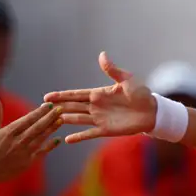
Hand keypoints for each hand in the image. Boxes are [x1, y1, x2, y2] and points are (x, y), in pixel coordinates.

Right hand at [0, 97, 60, 182]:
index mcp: (9, 132)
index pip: (27, 119)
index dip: (39, 112)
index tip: (48, 105)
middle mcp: (18, 141)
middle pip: (37, 127)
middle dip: (50, 117)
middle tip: (60, 109)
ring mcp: (24, 153)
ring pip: (41, 138)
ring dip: (52, 129)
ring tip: (61, 120)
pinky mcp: (27, 163)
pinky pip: (41, 153)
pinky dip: (50, 146)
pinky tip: (58, 140)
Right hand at [43, 52, 157, 143]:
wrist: (152, 111)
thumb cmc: (141, 93)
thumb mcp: (126, 80)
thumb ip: (112, 70)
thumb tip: (102, 55)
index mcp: (99, 94)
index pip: (76, 95)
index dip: (62, 95)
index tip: (48, 96)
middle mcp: (96, 107)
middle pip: (73, 107)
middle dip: (58, 108)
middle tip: (43, 109)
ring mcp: (100, 119)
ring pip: (78, 119)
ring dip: (66, 120)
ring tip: (51, 122)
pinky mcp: (106, 130)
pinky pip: (89, 133)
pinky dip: (79, 136)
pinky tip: (67, 139)